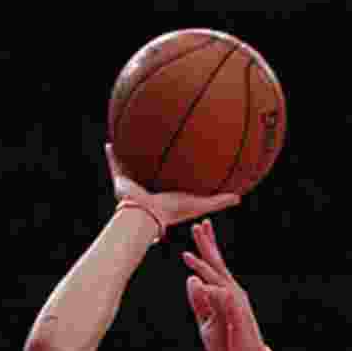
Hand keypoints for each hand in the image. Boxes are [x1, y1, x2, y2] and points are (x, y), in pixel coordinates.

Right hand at [105, 144, 238, 229]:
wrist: (147, 214)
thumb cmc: (173, 212)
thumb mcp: (199, 204)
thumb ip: (218, 201)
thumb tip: (240, 197)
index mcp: (169, 191)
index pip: (174, 177)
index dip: (178, 168)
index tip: (184, 154)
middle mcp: (152, 187)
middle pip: (153, 168)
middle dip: (154, 157)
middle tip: (156, 141)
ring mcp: (136, 184)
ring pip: (133, 165)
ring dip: (132, 153)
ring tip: (130, 136)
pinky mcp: (122, 181)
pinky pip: (116, 165)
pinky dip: (113, 155)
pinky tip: (111, 142)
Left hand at [181, 218, 266, 350]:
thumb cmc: (227, 342)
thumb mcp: (206, 320)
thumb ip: (199, 301)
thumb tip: (191, 279)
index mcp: (225, 292)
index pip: (215, 265)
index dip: (207, 246)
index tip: (200, 228)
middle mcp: (232, 292)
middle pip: (218, 264)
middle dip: (207, 244)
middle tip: (199, 224)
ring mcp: (236, 302)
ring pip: (216, 278)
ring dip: (202, 266)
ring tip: (187, 256)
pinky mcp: (237, 313)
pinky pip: (221, 297)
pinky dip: (209, 289)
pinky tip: (197, 281)